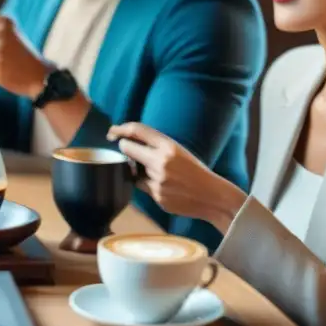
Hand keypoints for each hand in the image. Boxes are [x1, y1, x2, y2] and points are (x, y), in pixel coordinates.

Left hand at [107, 122, 246, 232]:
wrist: (213, 196)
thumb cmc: (196, 171)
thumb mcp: (179, 151)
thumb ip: (156, 146)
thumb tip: (129, 141)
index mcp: (169, 145)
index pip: (137, 130)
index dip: (120, 129)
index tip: (112, 132)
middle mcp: (161, 161)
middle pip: (127, 148)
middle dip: (123, 148)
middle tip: (126, 150)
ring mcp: (158, 180)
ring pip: (133, 171)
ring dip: (139, 171)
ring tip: (160, 174)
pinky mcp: (156, 195)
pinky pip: (142, 187)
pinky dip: (147, 185)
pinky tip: (165, 186)